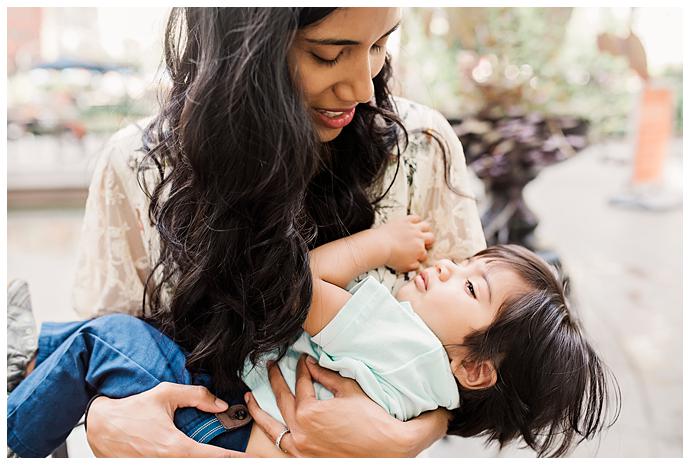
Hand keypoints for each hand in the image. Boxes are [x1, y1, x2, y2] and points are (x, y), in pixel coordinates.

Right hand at [86, 382, 247, 456]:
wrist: (100, 426)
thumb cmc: (131, 409)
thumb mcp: (165, 394)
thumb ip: (197, 396)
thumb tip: (221, 404)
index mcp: (175, 447)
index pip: (215, 458)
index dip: (236, 459)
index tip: (253, 459)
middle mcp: (167, 463)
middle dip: (224, 462)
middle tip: (245, 459)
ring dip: (205, 461)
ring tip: (223, 457)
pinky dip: (190, 461)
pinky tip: (200, 457)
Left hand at [245, 355, 448, 456]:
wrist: (387, 448)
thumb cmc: (371, 419)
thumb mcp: (349, 390)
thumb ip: (326, 375)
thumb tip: (310, 364)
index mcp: (310, 412)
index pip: (301, 383)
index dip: (301, 367)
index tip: (302, 359)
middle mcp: (300, 431)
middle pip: (282, 399)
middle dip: (275, 379)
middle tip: (271, 365)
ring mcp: (300, 447)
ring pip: (271, 426)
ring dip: (258, 410)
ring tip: (249, 397)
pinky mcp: (304, 458)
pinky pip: (280, 444)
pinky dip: (270, 433)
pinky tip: (267, 425)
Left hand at [377, 215, 433, 271]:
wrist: (380, 246)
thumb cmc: (390, 256)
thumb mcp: (405, 267)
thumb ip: (414, 266)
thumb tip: (418, 265)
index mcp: (420, 251)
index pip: (425, 254)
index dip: (421, 256)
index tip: (417, 256)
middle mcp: (419, 238)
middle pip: (431, 238)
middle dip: (429, 241)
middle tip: (425, 243)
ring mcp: (413, 228)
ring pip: (426, 226)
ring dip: (426, 229)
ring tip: (422, 231)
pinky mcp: (406, 221)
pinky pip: (415, 218)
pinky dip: (416, 220)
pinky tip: (414, 222)